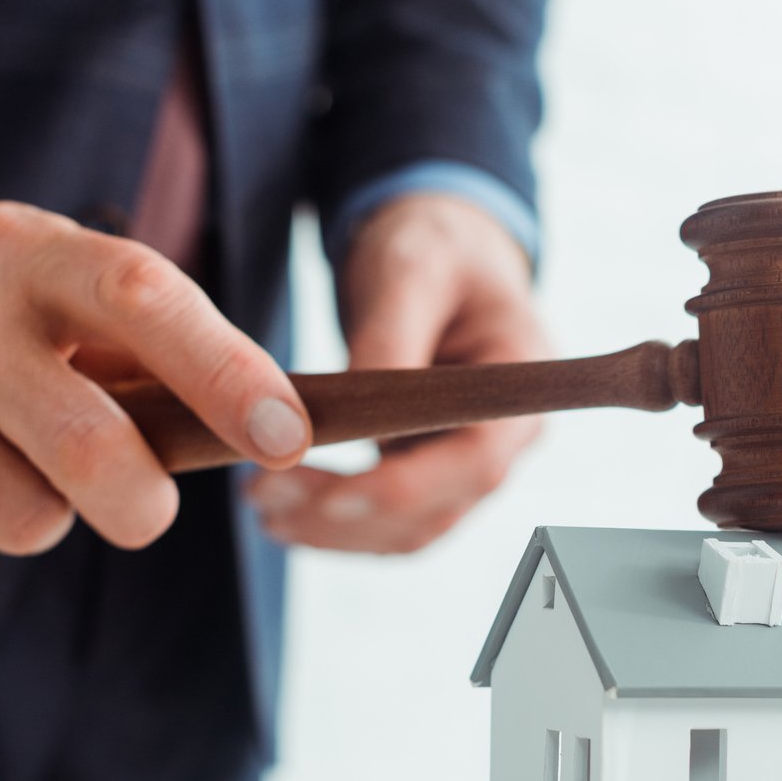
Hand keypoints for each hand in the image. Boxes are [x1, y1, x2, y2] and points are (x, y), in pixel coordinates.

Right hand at [0, 201, 311, 585]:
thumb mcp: (53, 299)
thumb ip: (152, 350)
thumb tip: (281, 431)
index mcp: (26, 253)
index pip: (143, 297)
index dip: (226, 371)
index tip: (290, 437)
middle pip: (90, 448)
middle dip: (139, 504)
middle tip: (138, 506)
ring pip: (25, 521)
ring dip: (34, 519)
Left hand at [247, 191, 547, 552]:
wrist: (445, 254)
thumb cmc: (437, 249)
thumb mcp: (410, 270)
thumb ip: (388, 340)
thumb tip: (349, 413)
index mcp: (521, 389)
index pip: (475, 462)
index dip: (405, 489)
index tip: (330, 495)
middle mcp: (507, 440)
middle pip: (435, 510)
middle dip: (348, 517)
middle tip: (263, 496)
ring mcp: (468, 463)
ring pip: (408, 529)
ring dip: (334, 531)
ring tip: (260, 506)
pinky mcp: (432, 471)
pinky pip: (390, 519)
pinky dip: (337, 525)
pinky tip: (283, 510)